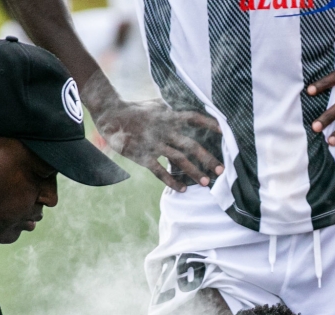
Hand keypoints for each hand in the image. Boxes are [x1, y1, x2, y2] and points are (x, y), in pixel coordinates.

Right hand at [93, 97, 223, 190]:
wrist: (109, 113)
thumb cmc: (134, 109)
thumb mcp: (155, 104)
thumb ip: (172, 109)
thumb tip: (186, 108)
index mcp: (168, 116)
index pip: (194, 118)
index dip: (210, 124)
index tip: (225, 132)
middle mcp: (164, 130)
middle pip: (191, 145)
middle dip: (207, 158)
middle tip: (221, 170)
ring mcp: (154, 143)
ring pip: (178, 160)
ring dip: (194, 172)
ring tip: (206, 183)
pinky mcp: (142, 155)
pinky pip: (159, 171)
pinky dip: (171, 181)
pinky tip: (183, 189)